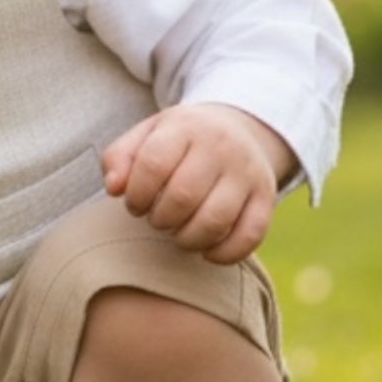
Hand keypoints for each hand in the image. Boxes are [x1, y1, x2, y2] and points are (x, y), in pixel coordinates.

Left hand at [100, 103, 295, 265]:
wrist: (237, 129)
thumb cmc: (178, 141)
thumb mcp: (145, 136)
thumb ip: (118, 158)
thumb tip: (114, 188)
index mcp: (185, 128)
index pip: (153, 164)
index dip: (136, 194)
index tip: (135, 205)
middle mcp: (221, 147)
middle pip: (183, 196)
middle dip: (160, 219)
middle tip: (157, 219)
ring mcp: (248, 173)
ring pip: (215, 220)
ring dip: (187, 239)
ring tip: (178, 234)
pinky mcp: (267, 198)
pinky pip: (250, 236)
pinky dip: (224, 253)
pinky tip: (206, 250)